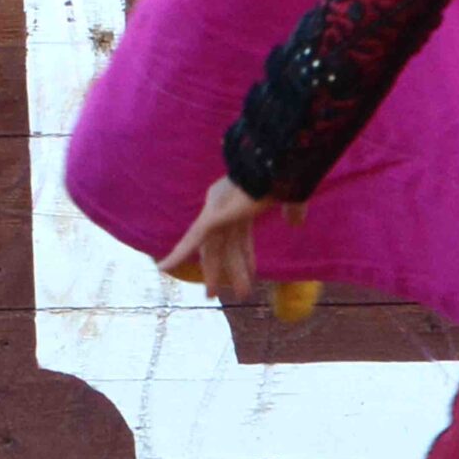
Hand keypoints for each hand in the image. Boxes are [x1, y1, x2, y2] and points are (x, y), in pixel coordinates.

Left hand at [156, 176, 298, 301]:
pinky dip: (177, 255)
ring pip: (212, 251)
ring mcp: (217, 213)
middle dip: (224, 269)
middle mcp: (224, 208)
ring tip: (211, 296)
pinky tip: (163, 267)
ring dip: (212, 274)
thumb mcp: (292, 197)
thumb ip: (292, 209)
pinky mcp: (212, 217)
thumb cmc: (285, 175)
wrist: (277, 163)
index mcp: (242, 205)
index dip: (245, 257)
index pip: (241, 237)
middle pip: (224, 247)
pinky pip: (192, 241)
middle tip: (216, 292)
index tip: (250, 272)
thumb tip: (296, 222)